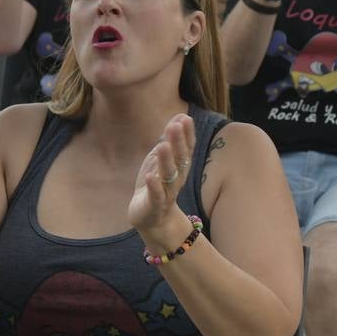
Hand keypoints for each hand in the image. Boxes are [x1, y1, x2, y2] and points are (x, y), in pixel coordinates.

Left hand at [128, 114, 196, 234]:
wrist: (151, 219)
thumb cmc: (156, 185)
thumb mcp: (162, 160)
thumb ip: (171, 140)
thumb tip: (181, 116)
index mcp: (179, 168)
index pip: (186, 149)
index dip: (187, 134)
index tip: (186, 118)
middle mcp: (176, 179)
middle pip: (179, 160)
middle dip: (178, 143)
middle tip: (175, 126)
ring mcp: (166, 193)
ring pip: (168, 177)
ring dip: (166, 161)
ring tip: (162, 145)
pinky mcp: (154, 206)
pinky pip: (156, 196)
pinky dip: (154, 187)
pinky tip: (149, 176)